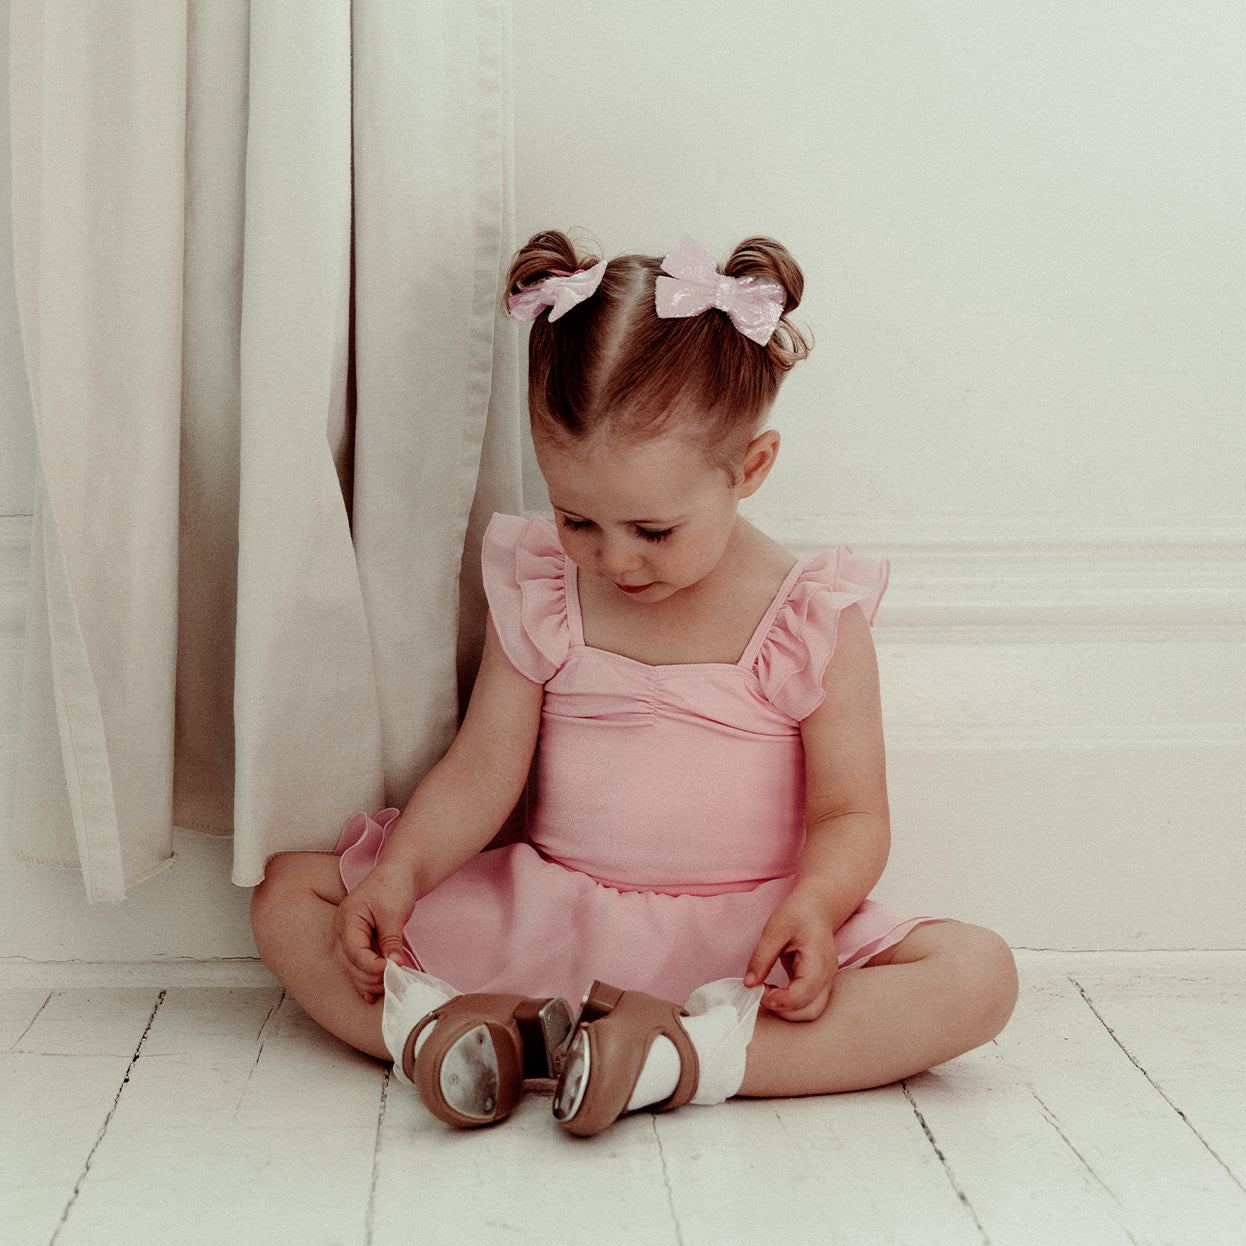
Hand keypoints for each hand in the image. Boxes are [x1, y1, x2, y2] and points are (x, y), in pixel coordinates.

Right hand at [331, 863, 417, 1003]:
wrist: (399, 872)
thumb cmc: (394, 885)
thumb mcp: (394, 913)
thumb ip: (391, 940)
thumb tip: (395, 965)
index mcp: (347, 920)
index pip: (355, 953)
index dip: (374, 966)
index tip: (395, 969)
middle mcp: (343, 931)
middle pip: (353, 966)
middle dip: (375, 977)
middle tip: (400, 979)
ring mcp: (349, 938)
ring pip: (356, 969)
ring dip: (374, 980)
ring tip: (395, 983)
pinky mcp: (360, 942)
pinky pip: (361, 965)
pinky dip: (370, 977)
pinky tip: (376, 994)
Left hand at [743, 887, 838, 1021]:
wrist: (817, 908)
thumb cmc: (797, 915)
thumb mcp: (774, 929)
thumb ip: (761, 957)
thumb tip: (748, 984)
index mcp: (818, 961)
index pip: (802, 994)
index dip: (779, 1000)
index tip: (758, 990)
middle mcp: (827, 977)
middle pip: (810, 1011)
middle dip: (783, 1011)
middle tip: (761, 994)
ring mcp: (827, 982)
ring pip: (811, 1012)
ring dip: (788, 1012)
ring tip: (767, 994)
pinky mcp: (820, 985)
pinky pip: (809, 1005)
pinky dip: (791, 1006)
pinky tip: (775, 992)